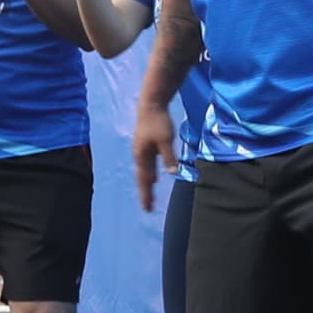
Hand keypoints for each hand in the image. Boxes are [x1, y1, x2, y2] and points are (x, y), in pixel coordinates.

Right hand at [131, 99, 174, 214]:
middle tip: (148, 207)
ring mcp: (142, 149)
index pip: (144, 181)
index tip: (147, 209)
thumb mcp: (166, 141)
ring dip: (147, 183)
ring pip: (144, 171)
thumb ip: (168, 158)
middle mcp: (140, 155)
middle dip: (145, 192)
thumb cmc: (158, 122)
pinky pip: (147, 163)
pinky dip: (150, 172)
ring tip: (149, 193)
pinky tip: (154, 175)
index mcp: (142, 156)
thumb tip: (172, 174)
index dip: (146, 195)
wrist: (151, 104)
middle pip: (142, 178)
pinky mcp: (146, 144)